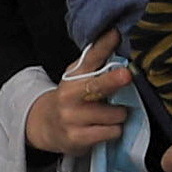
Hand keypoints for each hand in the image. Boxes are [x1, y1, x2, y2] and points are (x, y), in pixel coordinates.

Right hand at [26, 37, 131, 154]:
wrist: (45, 125)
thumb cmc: (71, 97)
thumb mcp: (79, 75)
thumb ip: (96, 58)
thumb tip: (116, 34)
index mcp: (74, 75)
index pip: (90, 57)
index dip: (104, 45)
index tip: (116, 33)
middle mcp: (69, 94)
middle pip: (96, 86)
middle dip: (113, 80)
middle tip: (126, 75)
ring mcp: (72, 117)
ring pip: (114, 114)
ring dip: (120, 114)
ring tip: (112, 114)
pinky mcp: (77, 138)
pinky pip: (111, 132)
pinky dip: (115, 130)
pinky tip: (106, 128)